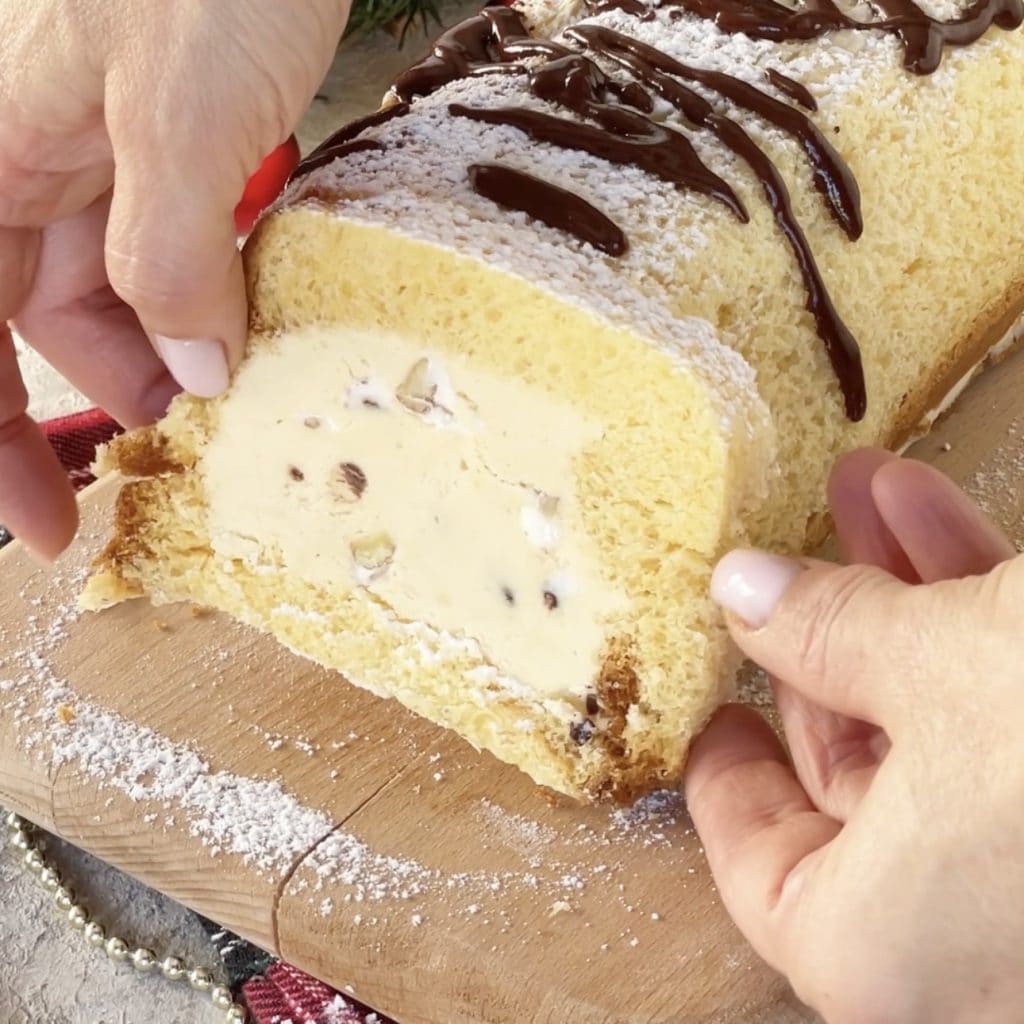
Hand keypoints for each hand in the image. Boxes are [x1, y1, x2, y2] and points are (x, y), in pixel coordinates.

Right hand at [0, 0, 348, 559]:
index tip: (40, 528)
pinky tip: (236, 329)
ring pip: (104, 293)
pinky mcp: (165, 147)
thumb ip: (169, 255)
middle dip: (87, 404)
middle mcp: (24, 161)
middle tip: (150, 479)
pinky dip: (195, 301)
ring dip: (157, 356)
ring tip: (219, 400)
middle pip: (28, 323)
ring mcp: (95, 154)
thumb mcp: (179, 113)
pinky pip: (164, 251)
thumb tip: (190, 375)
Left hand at [687, 450, 1023, 1023]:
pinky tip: (937, 514)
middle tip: (793, 549)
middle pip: (852, 778)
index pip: (759, 868)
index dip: (725, 782)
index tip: (712, 712)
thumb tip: (742, 592)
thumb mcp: (948, 664)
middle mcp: (965, 950)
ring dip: (899, 601)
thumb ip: (829, 633)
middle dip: (827, 637)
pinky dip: (979, 623)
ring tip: (864, 492)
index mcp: (882, 958)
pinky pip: (1018, 727)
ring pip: (940, 733)